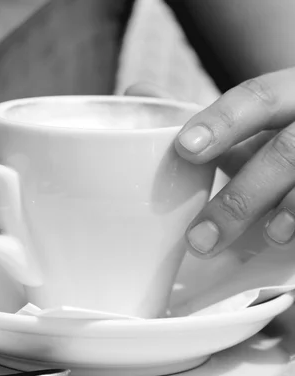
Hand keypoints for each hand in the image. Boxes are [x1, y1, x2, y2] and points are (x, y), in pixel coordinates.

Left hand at [124, 81, 280, 258]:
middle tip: (197, 240)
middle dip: (240, 199)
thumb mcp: (252, 120)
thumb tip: (136, 91)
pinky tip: (288, 243)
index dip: (223, 122)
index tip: (185, 150)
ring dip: (286, 217)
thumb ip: (202, 114)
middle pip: (286, 153)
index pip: (258, 98)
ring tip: (264, 241)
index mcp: (290, 94)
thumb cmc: (284, 133)